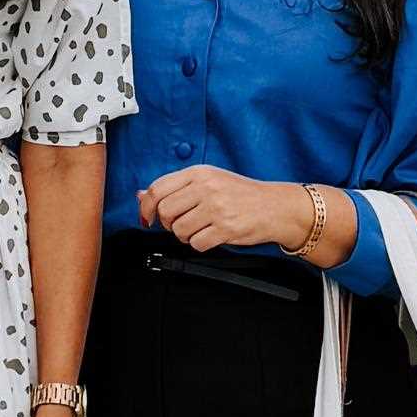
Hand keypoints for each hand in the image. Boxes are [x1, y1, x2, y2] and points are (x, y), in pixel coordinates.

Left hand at [136, 165, 314, 256]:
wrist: (275, 206)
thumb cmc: (242, 194)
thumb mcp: (208, 181)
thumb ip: (175, 187)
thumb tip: (141, 195)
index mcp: (199, 172)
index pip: (158, 188)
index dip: (147, 207)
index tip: (148, 217)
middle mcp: (206, 187)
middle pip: (165, 211)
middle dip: (168, 224)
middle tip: (181, 224)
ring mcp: (216, 208)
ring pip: (178, 230)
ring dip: (185, 235)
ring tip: (200, 229)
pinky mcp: (225, 228)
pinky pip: (196, 244)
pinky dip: (200, 244)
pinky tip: (211, 236)